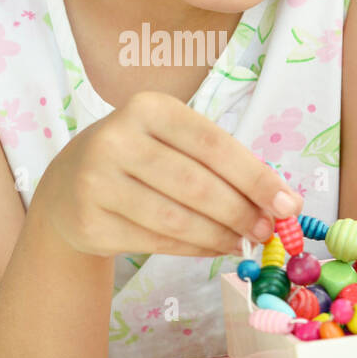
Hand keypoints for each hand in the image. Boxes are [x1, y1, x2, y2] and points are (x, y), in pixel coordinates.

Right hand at [38, 88, 301, 258]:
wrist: (68, 186)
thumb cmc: (140, 159)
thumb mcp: (173, 142)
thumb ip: (223, 165)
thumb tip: (282, 203)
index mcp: (148, 108)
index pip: (213, 144)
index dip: (255, 177)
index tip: (288, 204)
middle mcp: (116, 139)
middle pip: (196, 184)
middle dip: (241, 212)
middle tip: (267, 231)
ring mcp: (97, 182)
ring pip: (176, 219)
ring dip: (220, 236)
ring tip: (243, 243)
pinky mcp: (89, 221)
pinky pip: (156, 242)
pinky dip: (194, 249)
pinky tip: (213, 248)